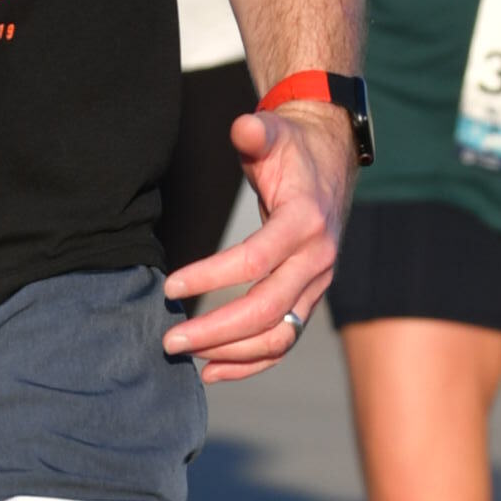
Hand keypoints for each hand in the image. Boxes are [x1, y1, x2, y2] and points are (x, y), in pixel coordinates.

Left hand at [162, 100, 353, 381]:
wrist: (330, 160)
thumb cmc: (292, 148)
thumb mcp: (274, 132)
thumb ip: (256, 133)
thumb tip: (243, 128)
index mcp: (305, 221)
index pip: (255, 261)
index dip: (211, 277)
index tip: (169, 287)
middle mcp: (318, 259)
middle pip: (266, 310)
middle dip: (215, 331)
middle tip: (169, 340)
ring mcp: (317, 284)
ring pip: (278, 336)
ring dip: (230, 353)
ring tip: (185, 355)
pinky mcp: (309, 298)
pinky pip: (283, 341)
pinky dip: (250, 364)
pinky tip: (212, 371)